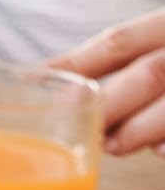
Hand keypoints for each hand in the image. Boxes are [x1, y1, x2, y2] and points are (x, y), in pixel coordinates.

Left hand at [47, 10, 164, 154]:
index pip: (120, 41)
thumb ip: (140, 55)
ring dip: (143, 129)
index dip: (76, 62)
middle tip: (80, 125)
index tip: (36, 80)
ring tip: (114, 146)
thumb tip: (78, 87)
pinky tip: (159, 153)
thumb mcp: (164, 36)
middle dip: (111, 103)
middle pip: (152, 72)